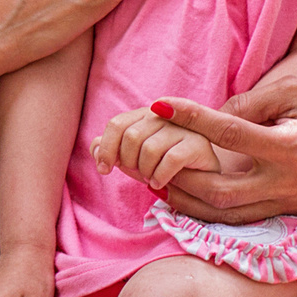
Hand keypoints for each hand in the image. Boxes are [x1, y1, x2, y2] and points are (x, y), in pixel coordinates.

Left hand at [92, 103, 244, 189]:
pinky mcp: (199, 144)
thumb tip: (94, 147)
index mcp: (146, 114)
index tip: (103, 170)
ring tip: (151, 178)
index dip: (106, 148)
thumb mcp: (133, 159)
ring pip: (148, 148)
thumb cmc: (163, 166)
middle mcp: (164, 115)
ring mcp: (184, 128)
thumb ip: (111, 150)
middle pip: (131, 136)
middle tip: (138, 174)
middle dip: (128, 162)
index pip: (116, 124)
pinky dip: (160, 175)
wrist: (202, 177)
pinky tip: (160, 182)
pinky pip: (170, 159)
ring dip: (145, 171)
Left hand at [153, 60, 296, 223]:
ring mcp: (292, 201)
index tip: (159, 103)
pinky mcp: (291, 209)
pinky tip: (186, 195)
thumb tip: (211, 116)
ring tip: (155, 180)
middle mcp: (290, 182)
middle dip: (175, 175)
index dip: (190, 117)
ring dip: (186, 201)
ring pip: (227, 214)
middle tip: (145, 155)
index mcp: (294, 147)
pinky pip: (243, 218)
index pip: (228, 134)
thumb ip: (254, 103)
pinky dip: (210, 211)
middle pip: (218, 192)